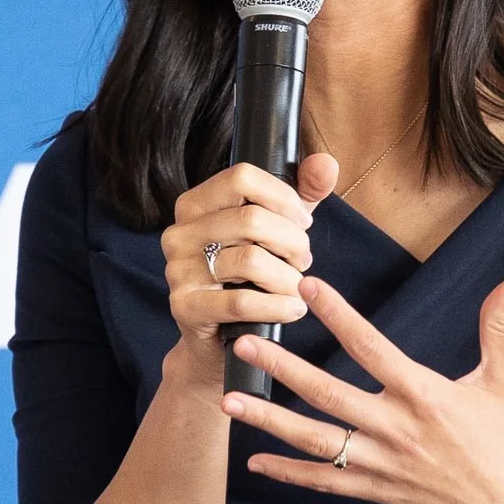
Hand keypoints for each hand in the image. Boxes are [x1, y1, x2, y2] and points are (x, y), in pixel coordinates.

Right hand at [162, 153, 338, 389]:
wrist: (221, 340)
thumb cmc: (249, 279)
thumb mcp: (277, 231)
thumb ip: (302, 195)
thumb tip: (326, 163)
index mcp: (196, 204)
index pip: (241, 177)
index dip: (283, 198)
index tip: (302, 222)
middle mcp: (179, 233)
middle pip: (251, 219)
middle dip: (293, 242)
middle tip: (303, 259)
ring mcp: (177, 271)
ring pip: (250, 261)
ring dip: (288, 277)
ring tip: (296, 287)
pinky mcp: (185, 307)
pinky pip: (242, 302)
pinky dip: (278, 306)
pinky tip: (292, 309)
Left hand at [223, 270, 503, 503]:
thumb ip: (500, 328)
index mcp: (424, 394)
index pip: (370, 345)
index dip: (337, 314)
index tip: (306, 288)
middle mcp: (396, 428)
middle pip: (326, 392)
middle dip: (281, 367)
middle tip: (244, 345)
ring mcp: (383, 464)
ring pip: (314, 440)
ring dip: (269, 420)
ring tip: (229, 402)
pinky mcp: (379, 491)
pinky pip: (326, 482)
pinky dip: (290, 474)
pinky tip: (257, 462)